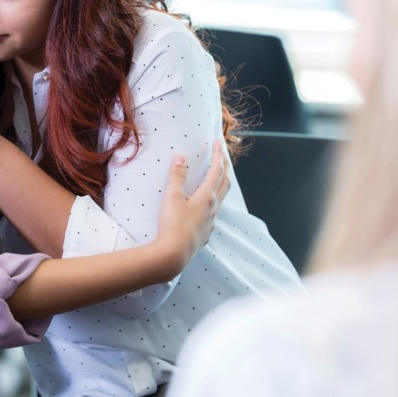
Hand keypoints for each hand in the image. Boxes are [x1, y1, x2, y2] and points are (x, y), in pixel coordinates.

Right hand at [155, 139, 229, 272]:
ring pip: (222, 197)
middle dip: (225, 166)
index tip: (218, 142)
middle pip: (225, 182)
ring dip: (221, 183)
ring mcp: (211, 220)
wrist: (174, 254)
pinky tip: (207, 203)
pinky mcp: (206, 231)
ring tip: (217, 176)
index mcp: (207, 196)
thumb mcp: (172, 197)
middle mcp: (214, 207)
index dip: (218, 154)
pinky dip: (214, 200)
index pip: (217, 170)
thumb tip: (181, 157)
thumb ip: (177, 176)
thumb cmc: (173, 225)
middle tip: (222, 154)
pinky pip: (214, 211)